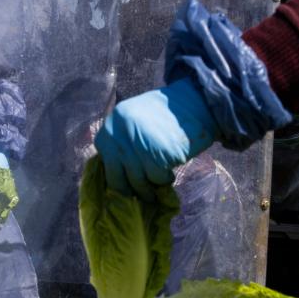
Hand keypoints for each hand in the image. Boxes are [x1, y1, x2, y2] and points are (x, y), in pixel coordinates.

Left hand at [94, 79, 216, 199]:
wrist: (195, 103)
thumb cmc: (166, 118)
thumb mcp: (135, 123)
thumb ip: (122, 144)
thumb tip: (116, 177)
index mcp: (112, 123)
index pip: (103, 158)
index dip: (114, 174)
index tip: (125, 183)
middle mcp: (119, 132)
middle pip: (115, 175)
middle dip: (128, 188)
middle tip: (140, 193)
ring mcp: (136, 143)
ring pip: (136, 180)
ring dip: (148, 188)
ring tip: (158, 183)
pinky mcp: (156, 153)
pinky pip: (155, 178)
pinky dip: (163, 180)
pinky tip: (169, 173)